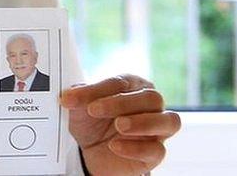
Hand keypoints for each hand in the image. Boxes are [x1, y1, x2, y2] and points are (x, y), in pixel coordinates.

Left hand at [61, 74, 179, 175]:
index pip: (123, 82)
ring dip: (143, 122)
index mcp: (134, 87)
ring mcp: (156, 130)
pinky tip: (116, 146)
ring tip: (119, 125)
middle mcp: (150, 106)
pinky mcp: (154, 154)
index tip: (73, 98)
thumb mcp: (79, 108)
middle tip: (94, 110)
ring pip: (169, 121)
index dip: (99, 89)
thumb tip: (67, 95)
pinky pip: (158, 150)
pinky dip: (137, 148)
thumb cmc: (91, 122)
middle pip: (151, 98)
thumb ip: (77, 97)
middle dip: (122, 102)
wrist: (89, 152)